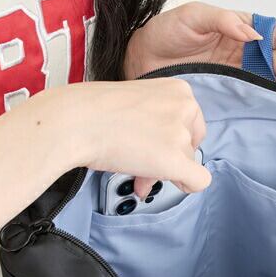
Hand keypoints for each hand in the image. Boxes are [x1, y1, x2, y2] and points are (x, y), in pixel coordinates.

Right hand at [69, 78, 209, 197]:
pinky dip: (186, 186)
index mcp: (179, 90)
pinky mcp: (176, 159)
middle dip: (169, 157)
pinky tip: (165, 183)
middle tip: (142, 163)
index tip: (150, 145)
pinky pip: (199, 181)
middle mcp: (186, 108)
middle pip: (191, 144)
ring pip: (189, 163)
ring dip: (162, 171)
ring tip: (135, 170)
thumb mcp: (139, 103)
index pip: (191, 124)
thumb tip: (173, 150)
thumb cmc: (96, 112)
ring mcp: (181, 134)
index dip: (172, 140)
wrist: (76, 121)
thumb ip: (160, 120)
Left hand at [124, 1, 275, 96]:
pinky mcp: (231, 95)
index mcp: (239, 30)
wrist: (139, 62)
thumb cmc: (163, 35)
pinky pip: (259, 99)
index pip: (275, 36)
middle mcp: (244, 53)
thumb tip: (252, 32)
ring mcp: (239, 76)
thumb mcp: (191, 18)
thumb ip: (222, 21)